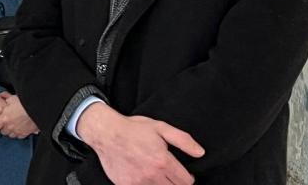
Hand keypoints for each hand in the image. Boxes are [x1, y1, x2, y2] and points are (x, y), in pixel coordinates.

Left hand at [0, 94, 39, 138]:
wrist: (36, 108)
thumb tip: (5, 100)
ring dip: (11, 131)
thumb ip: (7, 101)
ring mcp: (17, 131)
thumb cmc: (24, 103)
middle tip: (7, 122)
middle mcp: (9, 127)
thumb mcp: (12, 98)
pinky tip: (21, 127)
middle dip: (4, 127)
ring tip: (15, 124)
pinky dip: (20, 133)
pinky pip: (20, 136)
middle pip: (3, 132)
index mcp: (4, 119)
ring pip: (11, 135)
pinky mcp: (25, 133)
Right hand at [77, 104, 203, 184]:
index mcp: (163, 161)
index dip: (188, 178)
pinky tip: (144, 177)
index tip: (185, 175)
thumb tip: (200, 153)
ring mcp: (139, 183)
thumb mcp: (160, 127)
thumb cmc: (134, 129)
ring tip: (158, 176)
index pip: (186, 181)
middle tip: (172, 175)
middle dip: (176, 183)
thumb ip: (183, 140)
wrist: (107, 133)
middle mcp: (152, 175)